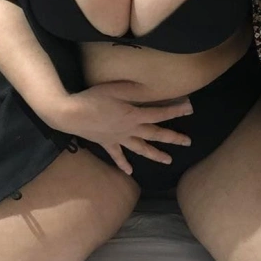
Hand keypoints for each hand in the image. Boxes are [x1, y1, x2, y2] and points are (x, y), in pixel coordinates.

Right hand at [52, 81, 193, 174]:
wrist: (70, 115)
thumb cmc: (93, 98)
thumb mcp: (116, 89)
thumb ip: (134, 89)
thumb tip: (149, 88)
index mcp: (134, 115)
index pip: (160, 113)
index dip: (176, 111)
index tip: (190, 109)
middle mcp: (130, 129)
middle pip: (156, 134)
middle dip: (173, 138)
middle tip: (188, 142)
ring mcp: (119, 139)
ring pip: (141, 149)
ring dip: (155, 155)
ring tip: (168, 160)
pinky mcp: (107, 143)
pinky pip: (117, 156)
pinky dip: (124, 164)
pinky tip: (130, 172)